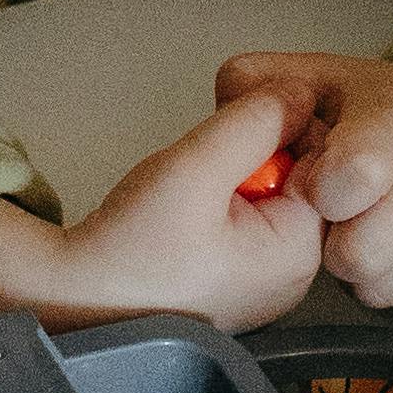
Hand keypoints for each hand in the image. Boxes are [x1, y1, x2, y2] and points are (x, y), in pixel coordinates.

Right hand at [0, 91, 328, 329]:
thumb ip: (254, 122)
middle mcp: (294, 279)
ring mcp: (264, 288)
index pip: (322, 164)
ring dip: (229, 180)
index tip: (224, 138)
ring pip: (267, 199)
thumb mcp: (194, 166)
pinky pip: (245, 225)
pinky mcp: (236, 288)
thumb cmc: (130, 244)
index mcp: (298, 253)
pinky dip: (216, 208)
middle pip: (297, 181)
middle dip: (251, 159)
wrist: (70, 301)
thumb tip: (302, 91)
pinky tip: (181, 220)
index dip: (274, 132)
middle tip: (197, 174)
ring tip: (183, 199)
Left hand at [214, 51, 392, 314]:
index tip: (318, 181)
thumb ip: (261, 87)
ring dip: (364, 270)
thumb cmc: (385, 111)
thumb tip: (230, 115)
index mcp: (392, 130)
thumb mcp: (321, 78)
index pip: (350, 179)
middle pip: (357, 258)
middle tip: (343, 213)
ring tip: (372, 226)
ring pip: (381, 292)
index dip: (319, 191)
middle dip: (334, 242)